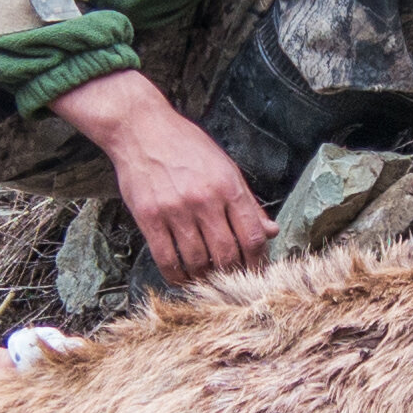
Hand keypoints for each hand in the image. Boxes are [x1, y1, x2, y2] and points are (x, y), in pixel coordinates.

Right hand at [54, 68, 274, 280]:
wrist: (141, 128)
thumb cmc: (185, 145)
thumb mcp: (225, 166)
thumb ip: (247, 202)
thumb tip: (270, 231)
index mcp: (228, 186)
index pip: (252, 236)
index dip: (258, 262)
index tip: (257, 274)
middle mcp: (204, 199)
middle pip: (227, 254)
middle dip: (234, 275)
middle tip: (234, 284)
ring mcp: (175, 209)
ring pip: (197, 261)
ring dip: (205, 278)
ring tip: (208, 280)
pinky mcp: (149, 217)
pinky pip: (166, 258)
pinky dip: (176, 276)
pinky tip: (182, 278)